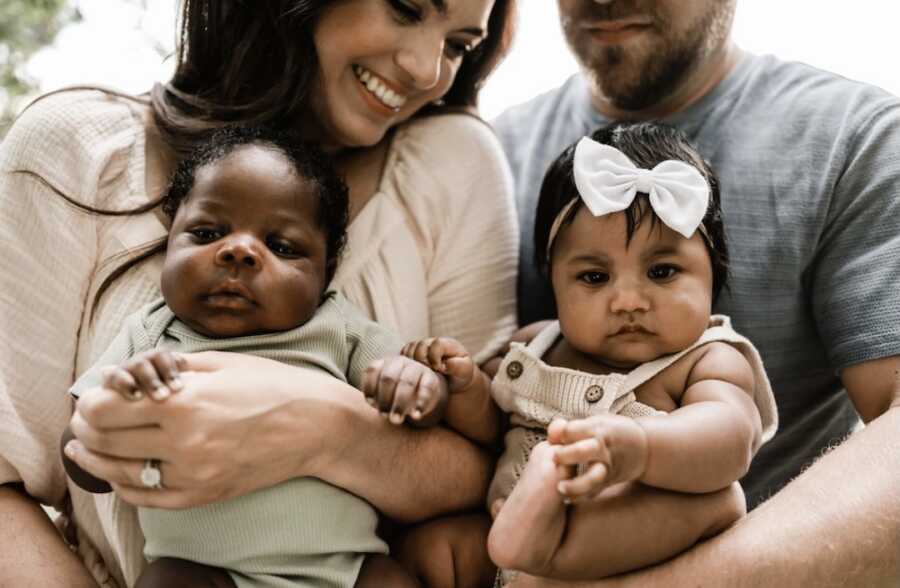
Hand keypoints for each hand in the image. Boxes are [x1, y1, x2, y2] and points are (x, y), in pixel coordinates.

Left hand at [64, 351, 358, 508]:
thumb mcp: (219, 363)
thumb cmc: (271, 385)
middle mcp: (183, 442)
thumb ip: (168, 368)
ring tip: (85, 447)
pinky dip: (124, 485)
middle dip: (85, 429)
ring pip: (119, 474)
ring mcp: (193, 474)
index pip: (106, 411)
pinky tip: (117, 472)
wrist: (315, 425)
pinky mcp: (203, 494)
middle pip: (104, 442)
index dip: (90, 403)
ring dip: (94, 459)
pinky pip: (147, 498)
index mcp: (184, 402)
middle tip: (83, 419)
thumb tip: (127, 374)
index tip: (93, 395)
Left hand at [362, 355, 448, 425]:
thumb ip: (378, 400)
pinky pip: (425, 388)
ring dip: (400, 403)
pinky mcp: (431, 378)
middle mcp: (400, 362)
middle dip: (384, 399)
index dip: (369, 387)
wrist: (424, 394)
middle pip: (388, 377)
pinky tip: (415, 415)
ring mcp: (417, 368)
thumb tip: (381, 410)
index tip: (370, 403)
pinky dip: (420, 403)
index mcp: (385, 363)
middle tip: (384, 416)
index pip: (373, 370)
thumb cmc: (398, 394)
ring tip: (396, 420)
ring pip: (406, 382)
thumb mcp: (385, 394)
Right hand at [401, 337, 474, 392]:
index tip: (439, 369)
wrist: (454, 379)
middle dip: (423, 361)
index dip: (435, 357)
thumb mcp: (465, 371)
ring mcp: (421, 347)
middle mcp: (432, 342)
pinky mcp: (412, 353)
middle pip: (419, 346)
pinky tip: (414, 373)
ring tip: (422, 373)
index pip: (436, 344)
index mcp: (446, 343)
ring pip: (409, 349)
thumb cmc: (461, 374)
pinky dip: (406, 363)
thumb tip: (446, 364)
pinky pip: (403, 354)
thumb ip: (458, 366)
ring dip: (413, 362)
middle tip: (429, 372)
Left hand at [548, 415, 648, 500]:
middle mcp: (602, 448)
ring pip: (593, 477)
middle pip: (584, 451)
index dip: (560, 434)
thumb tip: (552, 433)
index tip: (553, 438)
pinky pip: (595, 491)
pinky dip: (582, 496)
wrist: (643, 448)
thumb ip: (570, 429)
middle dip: (567, 455)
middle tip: (553, 458)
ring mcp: (607, 466)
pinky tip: (568, 499)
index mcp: (596, 429)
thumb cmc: (610, 432)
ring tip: (560, 488)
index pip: (573, 430)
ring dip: (576, 484)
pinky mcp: (609, 481)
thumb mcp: (594, 423)